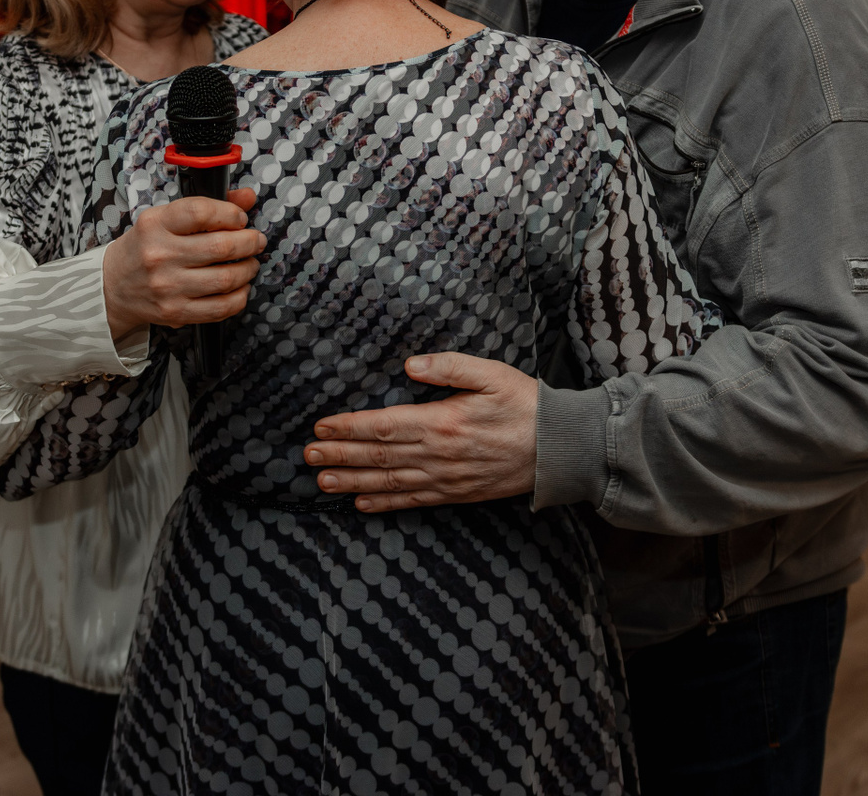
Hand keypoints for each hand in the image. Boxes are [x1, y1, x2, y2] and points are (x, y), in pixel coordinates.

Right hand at [102, 188, 264, 340]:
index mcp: (155, 225)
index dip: (230, 213)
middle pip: (221, 246)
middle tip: (255, 241)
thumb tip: (247, 197)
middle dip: (249, 242)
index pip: (200, 211)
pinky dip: (240, 296)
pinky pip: (221, 307)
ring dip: (248, 269)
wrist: (113, 286)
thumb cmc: (145, 248)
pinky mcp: (176, 312)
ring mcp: (167, 286)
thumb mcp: (166, 219)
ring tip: (249, 263)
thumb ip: (209, 206)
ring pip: (226, 278)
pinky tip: (239, 287)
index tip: (239, 219)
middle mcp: (159, 255)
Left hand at [303, 353, 536, 512]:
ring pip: (390, 482)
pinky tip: (362, 503)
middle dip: (339, 455)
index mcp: (443, 422)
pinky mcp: (457, 493)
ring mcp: (446, 478)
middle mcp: (438, 455)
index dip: (348, 427)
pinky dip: (385, 503)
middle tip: (307, 456)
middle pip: (378, 455)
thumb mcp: (491, 373)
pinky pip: (414, 501)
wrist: (561, 448)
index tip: (321, 427)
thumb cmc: (527, 405)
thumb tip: (409, 365)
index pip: (383, 425)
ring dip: (353, 481)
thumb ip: (449, 366)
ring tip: (322, 482)